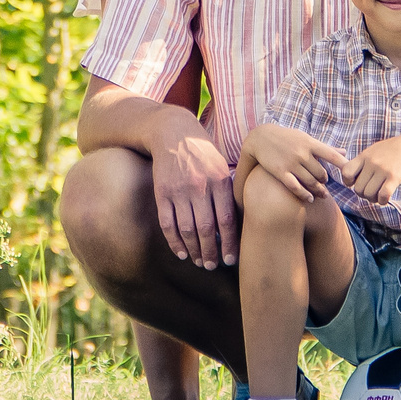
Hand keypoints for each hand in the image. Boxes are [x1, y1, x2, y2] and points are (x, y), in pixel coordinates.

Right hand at [153, 130, 239, 268]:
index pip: (227, 220)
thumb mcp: (222, 166)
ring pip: (187, 229)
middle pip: (207, 228)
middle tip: (212, 266)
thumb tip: (238, 226)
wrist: (173, 133)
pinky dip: (174, 241)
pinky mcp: (162, 192)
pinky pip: (168, 223)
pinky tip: (181, 252)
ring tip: (199, 262)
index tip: (231, 260)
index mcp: (220, 180)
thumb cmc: (203, 153)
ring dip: (193, 250)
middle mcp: (200, 186)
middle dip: (210, 252)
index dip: (229, 243)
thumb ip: (230, 192)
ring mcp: (179, 190)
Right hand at [237, 124, 347, 203]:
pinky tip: (309, 199)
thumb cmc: (287, 137)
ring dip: (318, 190)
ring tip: (321, 195)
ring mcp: (291, 163)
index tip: (350, 175)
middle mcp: (302, 153)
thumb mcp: (306, 138)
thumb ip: (325, 148)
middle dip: (325, 181)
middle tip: (325, 184)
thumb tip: (344, 151)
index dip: (343, 166)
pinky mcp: (280, 172)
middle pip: (321, 174)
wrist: (261, 138)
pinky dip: (304, 195)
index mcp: (310, 143)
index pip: (332, 155)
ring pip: (310, 182)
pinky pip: (296, 187)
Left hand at [345, 129, 400, 202]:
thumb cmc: (393, 149)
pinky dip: (382, 201)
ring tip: (379, 196)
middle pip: (358, 189)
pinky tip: (386, 198)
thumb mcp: (374, 150)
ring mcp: (383, 169)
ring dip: (373, 199)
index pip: (346, 173)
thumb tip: (347, 173)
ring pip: (368, 194)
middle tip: (372, 192)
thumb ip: (362, 161)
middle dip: (364, 195)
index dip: (349, 182)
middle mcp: (372, 162)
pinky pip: (382, 195)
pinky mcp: (395, 176)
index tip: (357, 183)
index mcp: (364, 156)